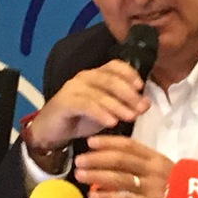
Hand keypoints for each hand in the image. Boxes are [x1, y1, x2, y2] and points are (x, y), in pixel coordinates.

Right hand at [27, 60, 150, 152]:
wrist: (51, 131)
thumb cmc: (80, 119)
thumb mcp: (107, 112)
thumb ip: (124, 107)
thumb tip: (146, 103)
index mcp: (96, 75)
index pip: (115, 66)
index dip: (130, 74)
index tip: (142, 88)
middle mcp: (85, 77)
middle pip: (111, 79)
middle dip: (129, 94)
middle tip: (141, 108)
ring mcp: (73, 88)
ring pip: (100, 93)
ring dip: (118, 105)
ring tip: (131, 117)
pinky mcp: (64, 102)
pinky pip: (86, 105)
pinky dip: (101, 113)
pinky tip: (112, 122)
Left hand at [76, 135, 173, 197]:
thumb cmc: (180, 193)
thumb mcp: (165, 174)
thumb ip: (144, 168)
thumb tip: (114, 165)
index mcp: (157, 159)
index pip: (129, 145)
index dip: (108, 142)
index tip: (91, 142)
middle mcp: (153, 170)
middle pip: (121, 159)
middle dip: (97, 158)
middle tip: (79, 159)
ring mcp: (151, 187)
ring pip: (119, 177)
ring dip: (97, 175)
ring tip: (80, 175)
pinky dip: (107, 197)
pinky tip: (93, 196)